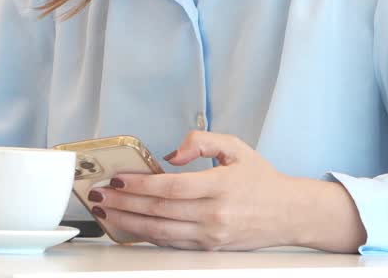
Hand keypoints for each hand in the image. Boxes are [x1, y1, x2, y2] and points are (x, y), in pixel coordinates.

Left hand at [88, 131, 364, 251]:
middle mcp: (214, 214)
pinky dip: (146, 234)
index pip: (171, 187)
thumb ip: (201, 140)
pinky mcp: (209, 248)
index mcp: (220, 186)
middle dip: (123, 202)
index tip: (116, 178)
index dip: (140, 184)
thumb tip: (171, 153)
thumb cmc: (261, 179)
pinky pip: (171, 242)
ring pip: (160, 231)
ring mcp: (211, 235)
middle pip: (159, 210)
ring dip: (128, 222)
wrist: (290, 213)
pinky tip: (129, 225)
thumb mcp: (235, 147)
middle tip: (97, 195)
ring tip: (104, 212)